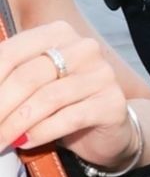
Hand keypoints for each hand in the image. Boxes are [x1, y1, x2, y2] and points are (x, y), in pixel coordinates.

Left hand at [0, 21, 135, 167]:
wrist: (109, 131)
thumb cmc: (65, 104)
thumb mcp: (35, 84)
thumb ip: (10, 78)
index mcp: (58, 34)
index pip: (11, 53)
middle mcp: (83, 49)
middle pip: (27, 77)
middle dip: (0, 106)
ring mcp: (102, 75)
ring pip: (46, 99)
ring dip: (16, 124)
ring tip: (0, 140)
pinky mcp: (112, 103)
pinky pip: (68, 118)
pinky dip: (41, 133)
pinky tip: (25, 142)